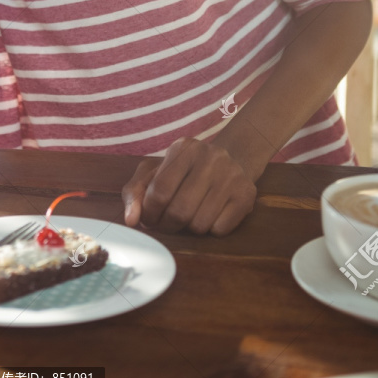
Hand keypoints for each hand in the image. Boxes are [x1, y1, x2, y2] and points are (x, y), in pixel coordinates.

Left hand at [121, 137, 256, 235]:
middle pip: (179, 211)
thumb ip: (136, 191)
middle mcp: (210, 158)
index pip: (159, 190)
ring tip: (189, 216)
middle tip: (166, 224)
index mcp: (183, 148)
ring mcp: (231, 176)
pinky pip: (220, 229)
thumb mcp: (156, 171)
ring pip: (199, 224)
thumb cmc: (186, 170)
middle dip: (167, 225)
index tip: (148, 219)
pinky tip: (210, 215)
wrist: (234, 159)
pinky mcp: (246, 195)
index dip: (150, 212)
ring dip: (189, 228)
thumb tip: (131, 220)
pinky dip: (211, 229)